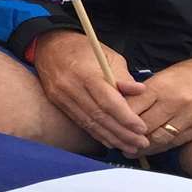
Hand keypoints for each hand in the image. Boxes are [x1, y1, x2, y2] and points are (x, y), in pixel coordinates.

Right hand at [35, 30, 149, 155]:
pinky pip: (80, 122)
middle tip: (141, 143)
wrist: (50, 45)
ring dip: (111, 137)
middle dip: (122, 133)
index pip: (108, 101)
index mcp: (86, 73)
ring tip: (130, 146)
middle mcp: (71, 87)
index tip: (142, 128)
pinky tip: (110, 141)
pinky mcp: (58, 103)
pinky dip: (97, 134)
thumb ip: (123, 76)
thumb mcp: (108, 55)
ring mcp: (62, 97)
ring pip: (89, 123)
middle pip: (99, 117)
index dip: (126, 117)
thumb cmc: (83, 48)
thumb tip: (140, 92)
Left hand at [127, 52, 191, 155]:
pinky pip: (177, 142)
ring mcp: (190, 116)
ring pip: (160, 138)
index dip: (119, 119)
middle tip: (117, 143)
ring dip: (143, 147)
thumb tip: (124, 108)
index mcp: (161, 86)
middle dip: (129, 136)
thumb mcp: (165, 75)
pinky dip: (162, 147)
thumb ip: (146, 92)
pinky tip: (152, 150)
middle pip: (144, 125)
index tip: (110, 126)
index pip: (133, 107)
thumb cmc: (191, 74)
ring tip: (131, 151)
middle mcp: (175, 102)